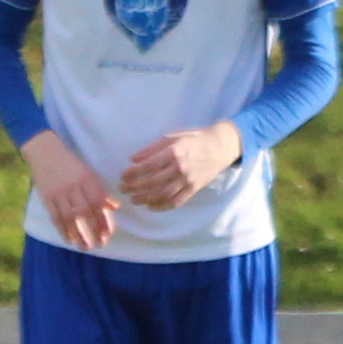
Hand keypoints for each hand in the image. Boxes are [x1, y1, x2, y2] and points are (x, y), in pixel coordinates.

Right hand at [21, 131, 119, 250]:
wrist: (44, 151)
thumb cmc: (70, 164)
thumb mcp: (88, 173)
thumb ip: (100, 191)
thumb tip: (114, 207)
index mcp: (87, 179)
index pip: (99, 203)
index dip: (104, 220)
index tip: (108, 233)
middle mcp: (74, 186)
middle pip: (86, 212)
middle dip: (94, 231)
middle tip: (99, 244)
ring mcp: (59, 192)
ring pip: (70, 218)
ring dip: (79, 235)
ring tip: (85, 247)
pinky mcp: (47, 197)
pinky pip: (56, 217)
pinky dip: (63, 230)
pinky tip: (69, 240)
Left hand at [118, 122, 242, 211]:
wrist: (220, 147)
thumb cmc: (193, 139)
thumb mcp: (172, 137)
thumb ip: (151, 149)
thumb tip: (132, 159)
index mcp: (173, 152)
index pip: (148, 166)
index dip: (132, 173)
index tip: (122, 176)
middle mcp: (180, 168)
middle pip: (152, 182)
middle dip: (134, 188)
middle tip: (123, 189)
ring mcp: (188, 180)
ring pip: (162, 194)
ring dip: (145, 199)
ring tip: (133, 200)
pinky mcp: (194, 189)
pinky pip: (175, 202)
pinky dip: (161, 206)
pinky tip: (150, 206)